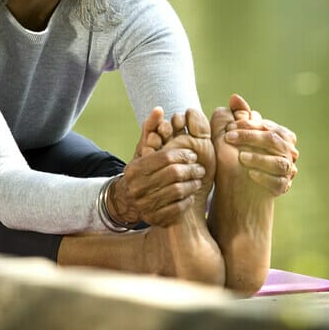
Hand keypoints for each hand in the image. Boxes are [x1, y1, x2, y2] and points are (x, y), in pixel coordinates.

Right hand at [114, 107, 206, 226]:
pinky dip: (187, 200)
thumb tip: (159, 109)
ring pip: (178, 191)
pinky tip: (190, 194)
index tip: (193, 155)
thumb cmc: (143, 170)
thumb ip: (151, 129)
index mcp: (134, 168)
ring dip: (192, 184)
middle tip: (199, 168)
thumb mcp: (144, 149)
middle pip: (174, 174)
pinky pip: (177, 209)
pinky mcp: (154, 220)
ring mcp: (145, 205)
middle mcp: (136, 188)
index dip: (183, 155)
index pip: (166, 157)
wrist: (128, 202)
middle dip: (191, 170)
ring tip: (197, 180)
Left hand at [215, 94, 298, 195]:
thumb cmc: (241, 153)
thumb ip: (239, 115)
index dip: (247, 126)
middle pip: (272, 141)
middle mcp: (289, 151)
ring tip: (241, 157)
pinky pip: (278, 182)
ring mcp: (288, 169)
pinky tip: (250, 174)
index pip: (266, 127)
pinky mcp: (283, 186)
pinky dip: (264, 178)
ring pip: (278, 162)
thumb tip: (234, 97)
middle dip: (250, 138)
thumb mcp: (239, 134)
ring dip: (259, 158)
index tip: (228, 128)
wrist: (240, 185)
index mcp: (281, 135)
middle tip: (228, 138)